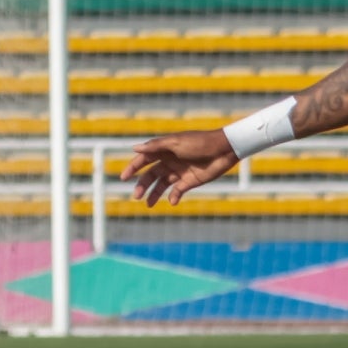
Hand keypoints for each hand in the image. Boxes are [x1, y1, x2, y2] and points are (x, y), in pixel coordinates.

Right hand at [121, 130, 238, 205]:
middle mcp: (170, 161)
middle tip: (136, 196)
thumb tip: (134, 148)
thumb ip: (155, 146)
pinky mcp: (191, 181)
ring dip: (154, 194)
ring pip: (162, 184)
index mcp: (164, 150)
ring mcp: (180, 171)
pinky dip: (173, 196)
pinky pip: (178, 191)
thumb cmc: (200, 142)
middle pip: (151, 175)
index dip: (133, 168)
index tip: (123, 177)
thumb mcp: (176, 142)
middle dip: (142, 185)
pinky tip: (171, 201)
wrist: (224, 149)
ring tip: (148, 204)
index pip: (144, 159)